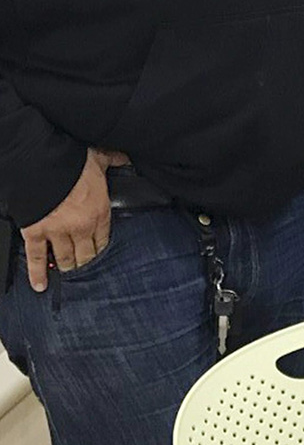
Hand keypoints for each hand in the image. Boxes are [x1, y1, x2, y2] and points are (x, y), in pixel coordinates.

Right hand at [19, 147, 126, 290]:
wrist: (42, 162)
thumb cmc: (72, 161)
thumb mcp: (100, 158)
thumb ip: (115, 161)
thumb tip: (126, 159)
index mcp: (99, 212)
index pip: (104, 241)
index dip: (101, 250)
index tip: (100, 255)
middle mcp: (80, 227)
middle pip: (86, 255)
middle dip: (86, 263)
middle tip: (86, 268)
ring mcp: (57, 232)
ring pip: (65, 259)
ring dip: (68, 268)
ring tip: (69, 273)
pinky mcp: (35, 233)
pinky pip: (36, 258)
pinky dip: (38, 273)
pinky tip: (41, 285)